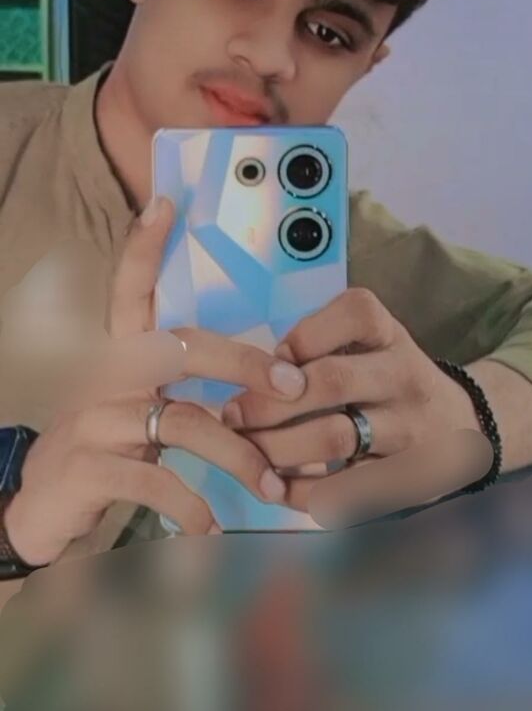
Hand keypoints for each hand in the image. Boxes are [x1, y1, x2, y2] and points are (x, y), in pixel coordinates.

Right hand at [4, 198, 307, 565]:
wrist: (40, 506)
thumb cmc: (111, 447)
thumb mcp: (144, 413)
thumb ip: (192, 398)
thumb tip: (272, 398)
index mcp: (120, 355)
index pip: (129, 289)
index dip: (144, 248)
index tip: (166, 204)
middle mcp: (105, 376)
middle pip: (181, 349)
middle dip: (245, 364)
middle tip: (293, 386)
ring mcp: (95, 419)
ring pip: (185, 423)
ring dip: (238, 456)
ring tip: (270, 487)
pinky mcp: (89, 467)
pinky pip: (156, 480)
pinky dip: (193, 505)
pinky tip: (211, 526)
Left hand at [222, 289, 492, 524]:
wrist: (465, 429)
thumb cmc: (392, 383)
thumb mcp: (371, 347)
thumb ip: (323, 348)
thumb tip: (259, 372)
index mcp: (392, 336)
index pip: (355, 313)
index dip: (302, 336)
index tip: (272, 362)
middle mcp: (405, 375)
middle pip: (332, 381)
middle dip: (269, 402)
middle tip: (232, 416)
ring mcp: (411, 429)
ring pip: (335, 439)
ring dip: (277, 449)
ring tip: (247, 455)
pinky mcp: (412, 478)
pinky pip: (350, 490)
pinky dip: (304, 494)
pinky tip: (278, 490)